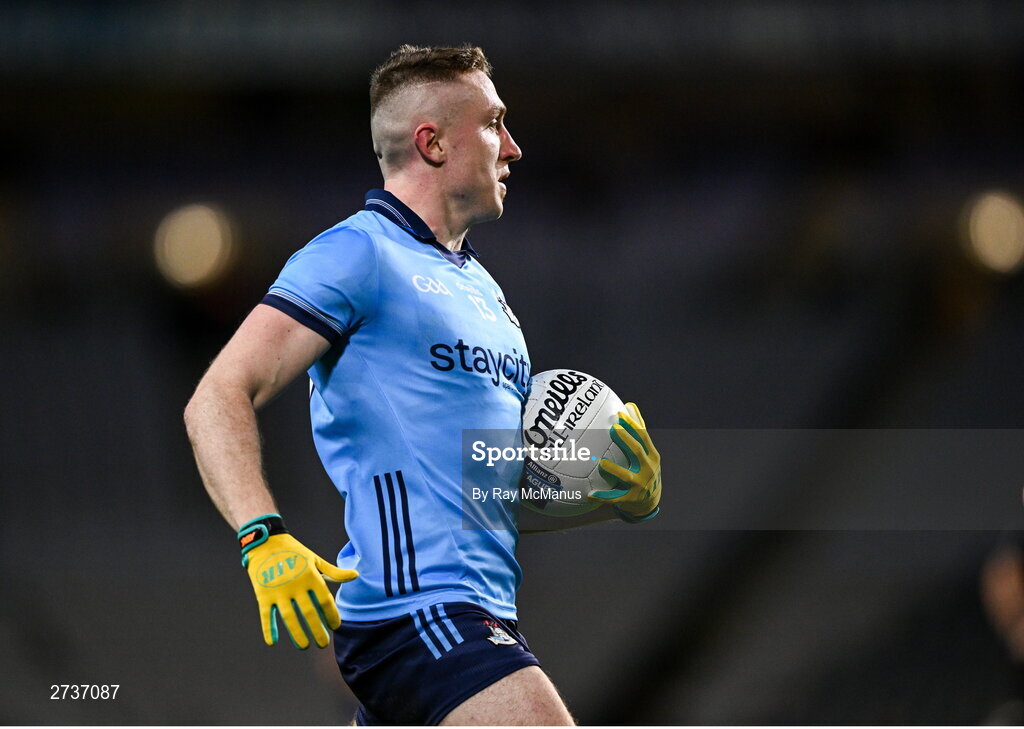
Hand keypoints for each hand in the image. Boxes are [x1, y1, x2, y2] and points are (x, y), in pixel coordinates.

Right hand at [239, 515, 357, 648]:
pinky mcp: (263, 594)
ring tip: (304, 646)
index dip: (332, 615)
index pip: (325, 601)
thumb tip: (356, 575)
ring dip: (297, 634)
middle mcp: (295, 585)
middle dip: (317, 630)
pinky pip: (266, 615)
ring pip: (289, 617)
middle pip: (309, 613)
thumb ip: (334, 572)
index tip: (336, 626)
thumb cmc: (294, 553)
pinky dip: (268, 628)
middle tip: (323, 644)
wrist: (266, 542)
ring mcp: (278, 591)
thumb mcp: (315, 560)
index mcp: (311, 576)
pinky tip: (272, 642)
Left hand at [589, 403, 661, 521]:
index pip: (643, 437)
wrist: (649, 502)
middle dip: (626, 440)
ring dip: (614, 469)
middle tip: (612, 428)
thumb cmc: (644, 470)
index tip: (620, 413)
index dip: (632, 425)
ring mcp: (640, 485)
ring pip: (626, 476)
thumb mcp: (646, 452)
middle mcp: (648, 469)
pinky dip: (602, 496)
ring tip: (601, 463)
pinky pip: (614, 498)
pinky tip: (590, 494)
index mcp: (652, 456)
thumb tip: (629, 405)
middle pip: (637, 452)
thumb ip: (638, 431)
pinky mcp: (630, 499)